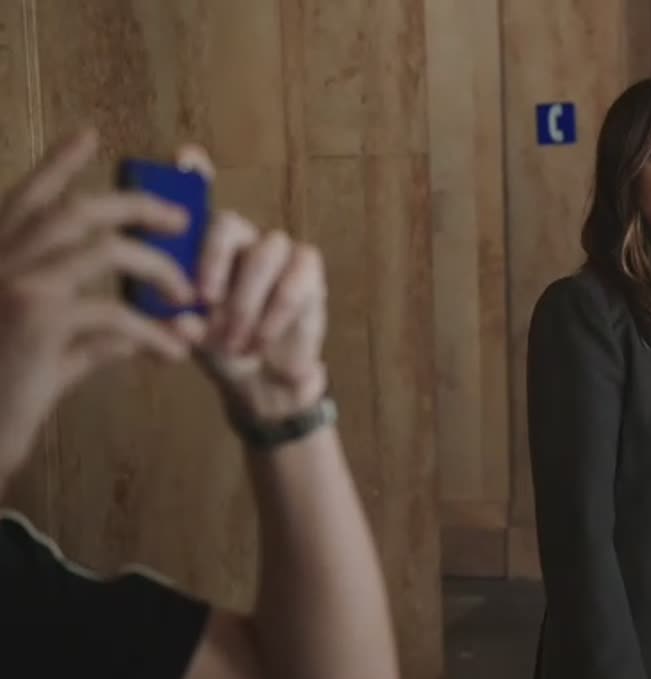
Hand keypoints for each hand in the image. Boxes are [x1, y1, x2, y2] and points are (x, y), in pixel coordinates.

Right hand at [0, 129, 196, 480]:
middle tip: (181, 217)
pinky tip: (175, 352)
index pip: (25, 198)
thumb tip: (142, 332)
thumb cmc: (3, 398)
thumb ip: (89, 334)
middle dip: (136, 206)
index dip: (57, 164)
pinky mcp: (38, 321)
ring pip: (104, 249)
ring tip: (188, 295)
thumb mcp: (45, 354)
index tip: (88, 135)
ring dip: (157, 269)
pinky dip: (154, 333)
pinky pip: (116, 314)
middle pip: (75, 210)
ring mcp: (15, 285)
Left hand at [175, 147, 328, 422]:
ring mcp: (278, 254)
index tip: (184, 157)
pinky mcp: (308, 272)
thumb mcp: (192, 340)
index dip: (196, 173)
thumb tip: (180, 319)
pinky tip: (264, 337)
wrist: (264, 387)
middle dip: (213, 262)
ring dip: (247, 300)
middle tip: (203, 302)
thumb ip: (182, 326)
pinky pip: (296, 278)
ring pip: (265, 252)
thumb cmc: (222, 354)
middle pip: (229, 224)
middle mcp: (241, 242)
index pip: (198, 200)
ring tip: (235, 341)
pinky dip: (277, 311)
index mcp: (203, 250)